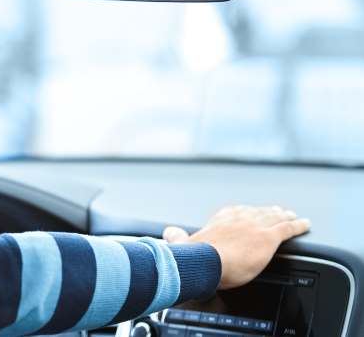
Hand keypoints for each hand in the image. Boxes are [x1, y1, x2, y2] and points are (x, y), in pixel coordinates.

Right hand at [163, 206, 310, 289]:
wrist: (206, 262)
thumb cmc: (195, 257)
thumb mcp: (183, 244)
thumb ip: (176, 236)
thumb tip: (166, 232)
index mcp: (220, 220)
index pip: (236, 212)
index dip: (245, 212)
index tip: (248, 212)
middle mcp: (239, 218)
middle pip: (258, 212)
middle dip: (268, 211)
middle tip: (278, 210)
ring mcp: (255, 226)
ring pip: (275, 217)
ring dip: (285, 216)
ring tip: (292, 215)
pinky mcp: (268, 237)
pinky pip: (288, 229)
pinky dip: (298, 225)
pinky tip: (305, 224)